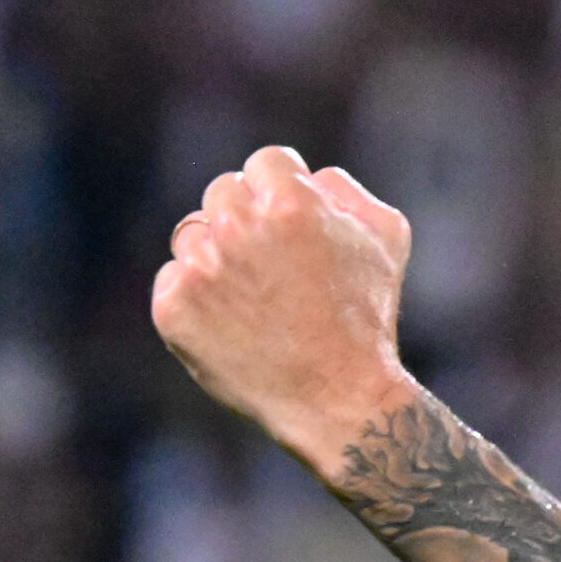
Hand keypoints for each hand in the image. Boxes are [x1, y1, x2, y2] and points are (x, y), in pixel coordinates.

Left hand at [155, 148, 416, 472]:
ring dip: (218, 254)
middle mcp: (239, 229)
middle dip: (248, 218)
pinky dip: (198, 297)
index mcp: (291, 203)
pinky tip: (233, 323)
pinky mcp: (173, 309)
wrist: (336, 398)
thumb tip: (311, 177)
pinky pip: (173, 279)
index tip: (294, 227)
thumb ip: (348, 191)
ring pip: (192, 233)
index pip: (266, 163)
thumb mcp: (387, 240)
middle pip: (224, 191)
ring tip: (256, 297)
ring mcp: (201, 270)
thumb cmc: (367, 318)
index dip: (284, 192)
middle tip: (274, 265)